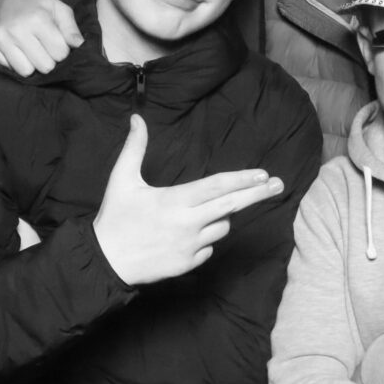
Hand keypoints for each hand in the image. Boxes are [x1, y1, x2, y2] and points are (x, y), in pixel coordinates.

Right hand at [0, 0, 81, 75]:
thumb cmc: (38, 4)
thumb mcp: (59, 8)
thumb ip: (71, 28)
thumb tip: (79, 45)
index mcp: (37, 19)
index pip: (60, 53)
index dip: (62, 50)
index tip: (57, 42)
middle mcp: (17, 29)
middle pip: (44, 66)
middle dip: (49, 59)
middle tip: (44, 46)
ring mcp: (0, 37)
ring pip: (26, 71)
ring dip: (32, 63)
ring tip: (31, 48)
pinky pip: (10, 68)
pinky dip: (17, 61)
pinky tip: (17, 47)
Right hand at [92, 114, 282, 285]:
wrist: (104, 261)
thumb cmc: (114, 217)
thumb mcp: (122, 179)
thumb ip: (134, 148)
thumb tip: (137, 119)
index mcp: (176, 200)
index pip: (218, 186)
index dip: (243, 179)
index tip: (263, 174)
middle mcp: (188, 223)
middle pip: (232, 206)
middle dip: (258, 194)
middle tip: (278, 185)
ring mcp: (190, 246)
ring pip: (222, 228)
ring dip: (221, 217)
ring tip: (202, 212)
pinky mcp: (188, 265)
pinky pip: (209, 248)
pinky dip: (205, 239)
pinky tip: (188, 235)